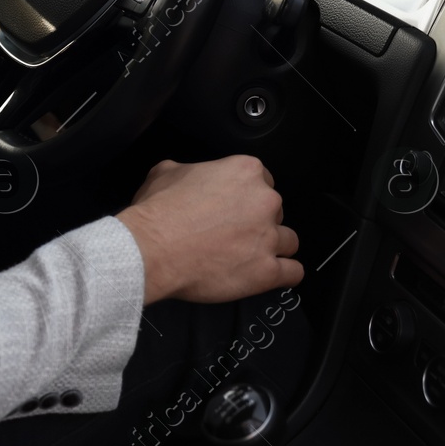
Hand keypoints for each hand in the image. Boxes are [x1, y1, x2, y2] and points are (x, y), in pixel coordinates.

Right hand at [116, 155, 301, 303]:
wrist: (151, 249)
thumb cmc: (158, 213)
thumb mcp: (165, 173)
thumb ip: (188, 171)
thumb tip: (186, 176)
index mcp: (244, 171)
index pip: (262, 181)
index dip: (245, 196)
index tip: (234, 207)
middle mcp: (264, 201)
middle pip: (276, 211)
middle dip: (258, 221)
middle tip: (232, 232)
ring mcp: (268, 237)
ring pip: (288, 241)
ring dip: (271, 247)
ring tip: (249, 256)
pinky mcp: (267, 271)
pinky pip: (293, 272)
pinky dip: (284, 274)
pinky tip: (271, 274)